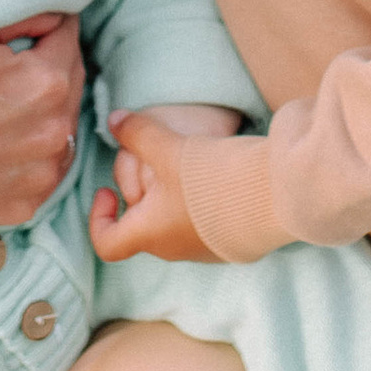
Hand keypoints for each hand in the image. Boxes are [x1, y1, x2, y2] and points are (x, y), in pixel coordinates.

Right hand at [0, 15, 84, 232]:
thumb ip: (19, 22)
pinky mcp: (26, 205)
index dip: (50, 26)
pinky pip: (44, 168)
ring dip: (46, 111)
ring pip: (62, 127)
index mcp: (44, 81)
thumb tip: (54, 15)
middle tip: (20, 61)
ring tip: (7, 106)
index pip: (67, 38)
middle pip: (72, 82)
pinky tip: (1, 145)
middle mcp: (55, 131)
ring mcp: (42, 173)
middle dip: (51, 66)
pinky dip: (33, 153)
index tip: (36, 27)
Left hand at [87, 113, 214, 265]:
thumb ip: (137, 133)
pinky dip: (196, 202)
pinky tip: (214, 177)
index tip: (107, 191)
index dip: (99, 217)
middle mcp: (172, 249)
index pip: (107, 243)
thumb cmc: (211, 179)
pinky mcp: (228, 244)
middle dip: (140, 190)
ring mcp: (202, 250)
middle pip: (140, 224)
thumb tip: (114, 120)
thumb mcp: (168, 147)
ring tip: (185, 163)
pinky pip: (200, 224)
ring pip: (171, 222)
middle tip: (153, 160)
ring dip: (169, 195)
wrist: (272, 198)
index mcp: (149, 233)